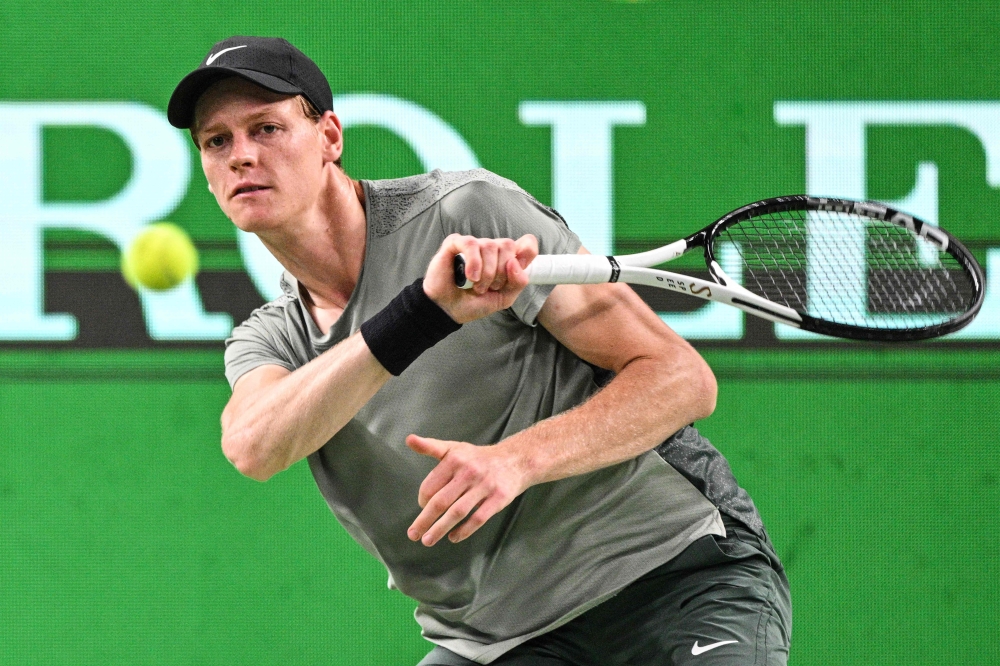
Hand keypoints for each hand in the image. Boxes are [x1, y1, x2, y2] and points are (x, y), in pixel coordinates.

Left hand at [405, 434, 532, 545]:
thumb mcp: (454, 448)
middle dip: (424, 520)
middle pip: (441, 501)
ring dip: (440, 529)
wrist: (516, 460)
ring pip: (457, 512)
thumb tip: (409, 439)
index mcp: (454, 458)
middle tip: (413, 534)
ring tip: (428, 540)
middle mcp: (468, 471)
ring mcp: (484, 485)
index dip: (422, 500)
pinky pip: (478, 518)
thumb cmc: (478, 457)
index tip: (422, 507)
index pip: (430, 486)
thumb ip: (430, 447)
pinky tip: (453, 537)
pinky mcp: (498, 498)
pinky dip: (464, 530)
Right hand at [422, 234, 538, 323]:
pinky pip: (471, 244)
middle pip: (508, 245)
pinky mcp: (455, 244)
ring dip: (486, 272)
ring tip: (477, 286)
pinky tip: (470, 276)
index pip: (526, 242)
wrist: (449, 310)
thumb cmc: (474, 302)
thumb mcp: (503, 298)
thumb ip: (517, 282)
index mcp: (505, 259)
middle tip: (490, 287)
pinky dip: (474, 262)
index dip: (527, 252)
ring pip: (490, 245)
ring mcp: (473, 245)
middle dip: (501, 272)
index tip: (517, 268)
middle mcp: (491, 249)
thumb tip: (514, 262)